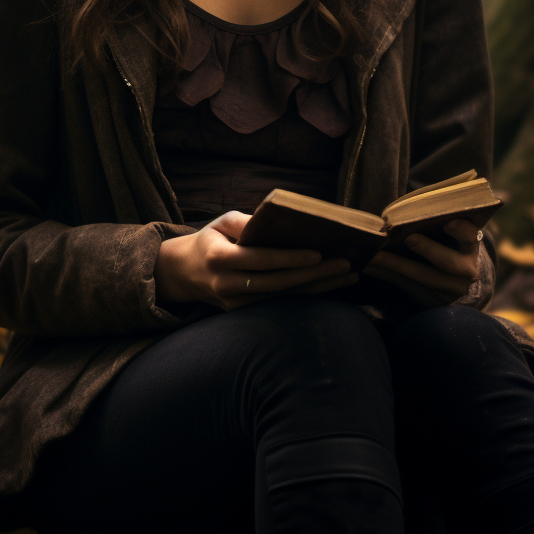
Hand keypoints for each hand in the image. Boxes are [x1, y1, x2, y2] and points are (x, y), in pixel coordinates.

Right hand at [154, 210, 358, 310]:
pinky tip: (330, 286)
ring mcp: (236, 304)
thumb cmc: (211, 240)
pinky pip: (280, 305)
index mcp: (219, 259)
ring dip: (318, 288)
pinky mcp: (244, 313)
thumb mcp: (221, 222)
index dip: (290, 258)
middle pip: (278, 283)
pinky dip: (307, 295)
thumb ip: (247, 222)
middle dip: (314, 275)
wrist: (185, 273)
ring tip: (348, 276)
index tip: (318, 253)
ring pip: (283, 298)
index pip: (260, 260)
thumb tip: (278, 220)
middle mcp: (226, 286)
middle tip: (345, 264)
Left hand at [363, 218, 481, 301]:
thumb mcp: (451, 238)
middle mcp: (466, 270)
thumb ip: (439, 225)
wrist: (457, 287)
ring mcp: (451, 290)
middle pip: (449, 262)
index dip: (462, 230)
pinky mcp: (433, 302)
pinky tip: (369, 267)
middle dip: (428, 249)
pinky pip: (407, 287)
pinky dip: (386, 275)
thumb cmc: (447, 248)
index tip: (449, 223)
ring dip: (394, 264)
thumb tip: (406, 209)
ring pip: (423, 278)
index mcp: (470, 248)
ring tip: (372, 255)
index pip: (471, 236)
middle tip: (409, 238)